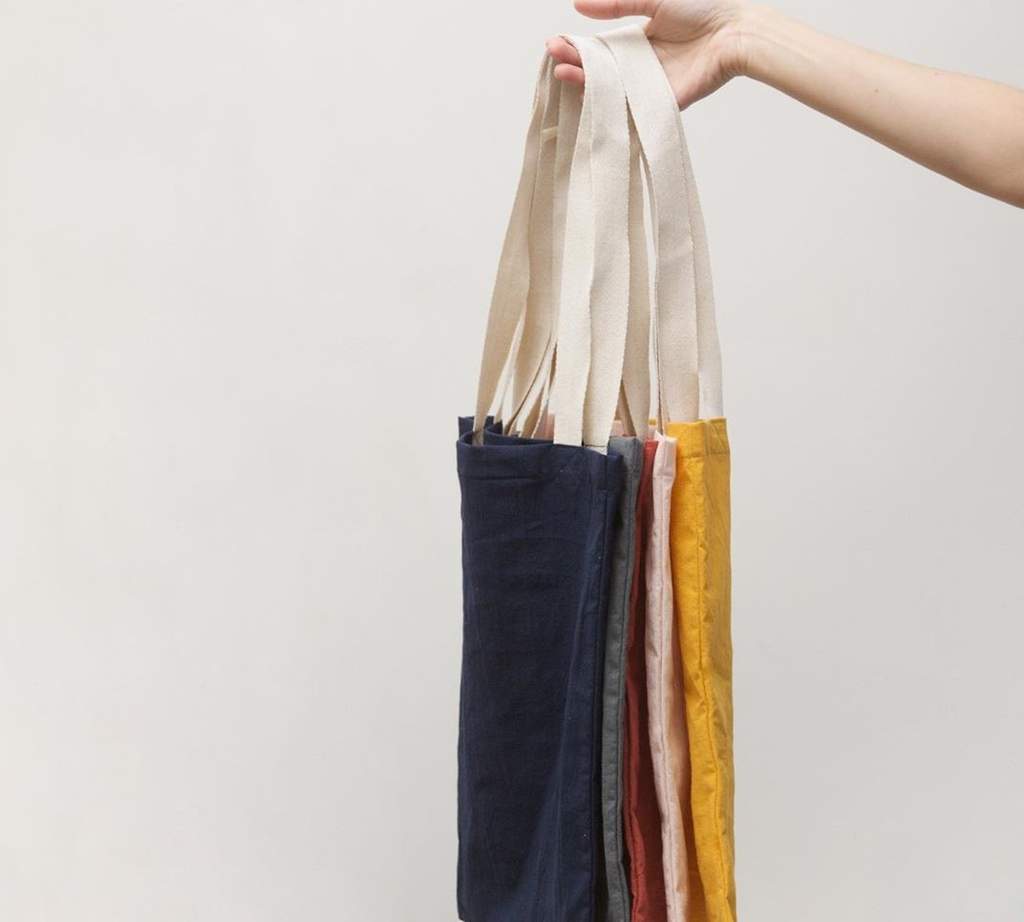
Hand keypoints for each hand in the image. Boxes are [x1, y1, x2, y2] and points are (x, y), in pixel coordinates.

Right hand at [546, 0, 751, 108]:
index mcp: (637, 42)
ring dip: (583, 83)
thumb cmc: (702, 8)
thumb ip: (616, 3)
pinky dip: (608, 106)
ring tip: (562, 72)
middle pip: (598, 70)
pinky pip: (630, 109)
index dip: (576, 47)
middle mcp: (639, 67)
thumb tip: (578, 3)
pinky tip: (586, 97)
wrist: (734, 31)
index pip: (598, 48)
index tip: (555, 43)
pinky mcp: (659, 104)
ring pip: (608, 90)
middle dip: (573, 63)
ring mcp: (647, 87)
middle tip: (553, 56)